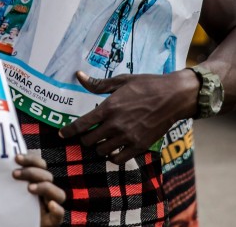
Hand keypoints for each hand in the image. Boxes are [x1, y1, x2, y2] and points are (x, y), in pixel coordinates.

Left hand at [13, 153, 64, 226]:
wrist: (12, 223)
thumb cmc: (9, 207)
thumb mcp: (9, 191)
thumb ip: (8, 180)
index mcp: (39, 181)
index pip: (41, 165)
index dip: (31, 159)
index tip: (16, 158)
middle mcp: (47, 192)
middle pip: (48, 176)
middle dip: (32, 172)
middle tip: (15, 174)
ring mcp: (51, 206)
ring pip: (59, 194)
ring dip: (45, 187)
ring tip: (29, 188)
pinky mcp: (52, 221)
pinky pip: (60, 214)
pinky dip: (57, 209)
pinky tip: (51, 205)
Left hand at [58, 69, 196, 164]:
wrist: (173, 97)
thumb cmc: (147, 85)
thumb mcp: (121, 81)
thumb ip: (98, 83)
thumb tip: (79, 76)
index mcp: (109, 107)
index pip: (81, 124)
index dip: (68, 131)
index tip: (62, 134)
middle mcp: (115, 125)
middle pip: (89, 141)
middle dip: (86, 138)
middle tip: (89, 134)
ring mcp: (127, 137)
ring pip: (102, 151)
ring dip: (100, 147)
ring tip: (104, 140)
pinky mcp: (139, 146)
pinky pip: (118, 160)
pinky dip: (113, 157)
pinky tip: (115, 150)